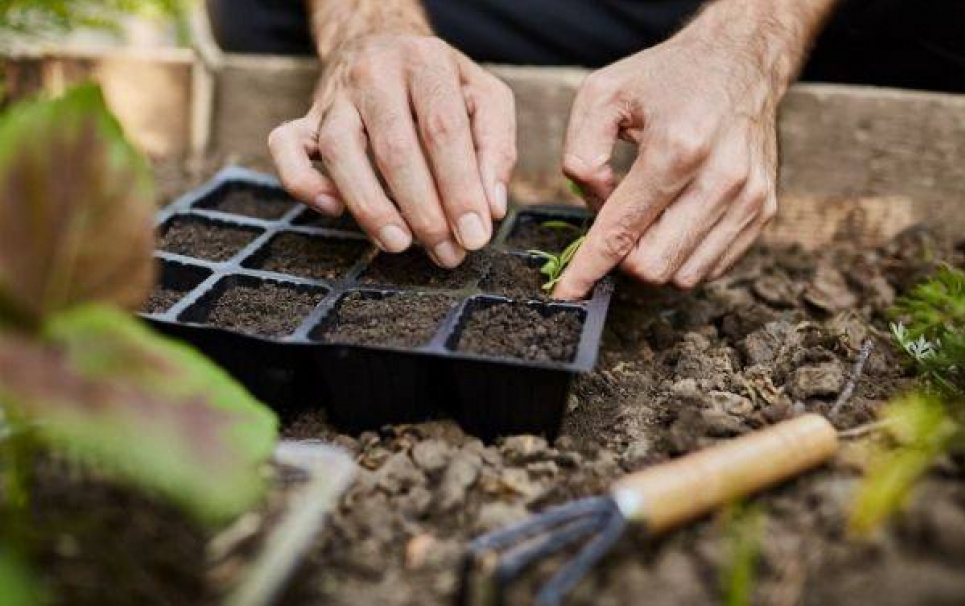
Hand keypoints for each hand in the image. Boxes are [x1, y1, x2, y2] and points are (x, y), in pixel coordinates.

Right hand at [269, 34, 515, 266]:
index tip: (475, 235)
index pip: (443, 130)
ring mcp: (335, 96)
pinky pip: (285, 146)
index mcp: (426, 63)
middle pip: (394, 148)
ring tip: (399, 244)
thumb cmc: (441, 84)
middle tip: (446, 252)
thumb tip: (490, 207)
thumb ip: (496, 148)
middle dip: (423, 211)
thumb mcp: (485, 98)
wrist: (382, 41)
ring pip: (339, 152)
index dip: (460, 188)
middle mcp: (376, 74)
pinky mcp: (306, 117)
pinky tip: (334, 210)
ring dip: (370, 207)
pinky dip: (304, 183)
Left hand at [553, 7, 789, 298]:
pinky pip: (711, 267)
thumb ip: (580, 153)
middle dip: (622, 257)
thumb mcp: (602, 94)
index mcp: (677, 148)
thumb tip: (593, 205)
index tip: (567, 292)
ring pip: (684, 275)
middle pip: (653, 266)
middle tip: (617, 221)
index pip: (622, 230)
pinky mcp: (764, 210)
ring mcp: (749, 198)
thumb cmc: (666, 79)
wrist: (740, 60)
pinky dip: (683, 255)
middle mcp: (722, 178)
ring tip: (649, 215)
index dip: (588, 268)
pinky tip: (675, 220)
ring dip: (654, 257)